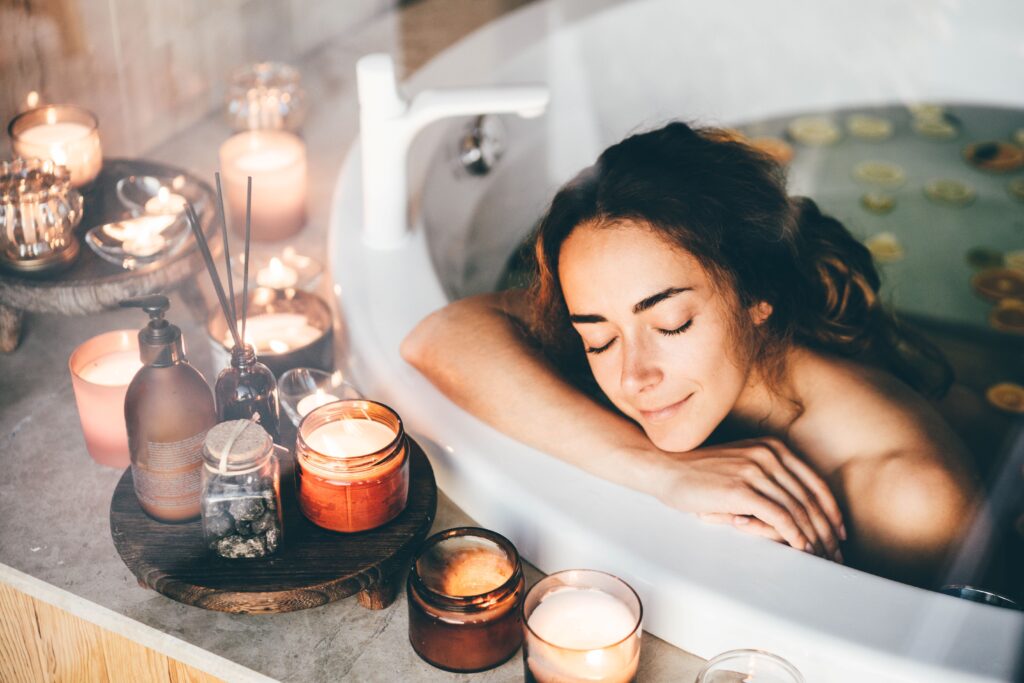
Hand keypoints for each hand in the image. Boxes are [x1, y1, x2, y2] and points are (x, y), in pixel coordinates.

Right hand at [657, 437, 845, 560]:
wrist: (666, 469)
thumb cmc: (701, 474)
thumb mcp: (741, 470)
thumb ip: (769, 486)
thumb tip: (798, 519)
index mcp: (772, 447)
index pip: (814, 482)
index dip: (831, 510)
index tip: (839, 531)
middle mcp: (768, 454)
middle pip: (810, 497)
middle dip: (826, 529)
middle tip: (834, 552)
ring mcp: (755, 470)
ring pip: (798, 508)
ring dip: (813, 536)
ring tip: (820, 555)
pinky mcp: (741, 489)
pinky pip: (779, 515)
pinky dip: (793, 534)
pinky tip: (799, 547)